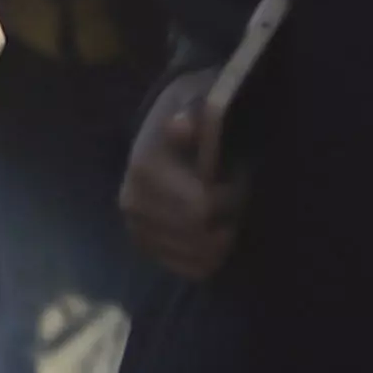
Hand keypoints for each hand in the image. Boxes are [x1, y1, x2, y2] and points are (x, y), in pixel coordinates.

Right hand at [117, 73, 246, 280]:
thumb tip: (182, 126)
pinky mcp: (148, 248)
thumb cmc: (192, 119)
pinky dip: (212, 256)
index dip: (231, 197)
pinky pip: (192, 269)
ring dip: (222, 238)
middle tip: (235, 194)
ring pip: (199, 257)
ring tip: (224, 211)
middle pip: (200, 237)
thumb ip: (193, 113)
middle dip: (227, 218)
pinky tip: (215, 232)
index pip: (201, 209)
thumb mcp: (196, 102)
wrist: (168, 135)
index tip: (238, 176)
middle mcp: (133, 204)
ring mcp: (138, 230)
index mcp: (144, 170)